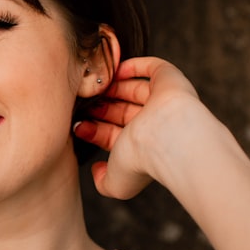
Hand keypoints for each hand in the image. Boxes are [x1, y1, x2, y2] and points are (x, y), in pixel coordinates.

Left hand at [73, 56, 210, 198]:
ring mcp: (163, 102)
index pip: (115, 134)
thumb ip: (103, 182)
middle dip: (100, 107)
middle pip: (122, 110)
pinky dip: (133, 66)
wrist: (167, 139)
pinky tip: (114, 71)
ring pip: (134, 90)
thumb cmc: (143, 161)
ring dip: (112, 88)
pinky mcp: (171, 81)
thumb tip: (96, 171)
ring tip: (93, 88)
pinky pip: (153, 68)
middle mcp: (154, 124)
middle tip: (82, 104)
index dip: (95, 130)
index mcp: (144, 147)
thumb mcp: (116, 183)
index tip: (78, 127)